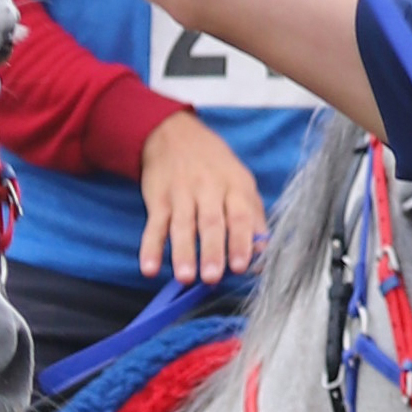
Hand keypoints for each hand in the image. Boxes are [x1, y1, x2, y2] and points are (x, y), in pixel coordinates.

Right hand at [138, 109, 267, 282]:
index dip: (241, 241)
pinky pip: (154, 226)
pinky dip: (150, 248)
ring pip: (182, 226)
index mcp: (234, 186)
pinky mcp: (158, 200)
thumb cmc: (214, 165)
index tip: (241, 267)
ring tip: (185, 277)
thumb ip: (254, 217)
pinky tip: (149, 268)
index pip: (240, 215)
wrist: (174, 134)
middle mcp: (208, 188)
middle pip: (210, 223)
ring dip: (182, 253)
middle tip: (212, 277)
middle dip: (212, 251)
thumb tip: (263, 254)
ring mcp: (180, 194)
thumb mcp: (241, 182)